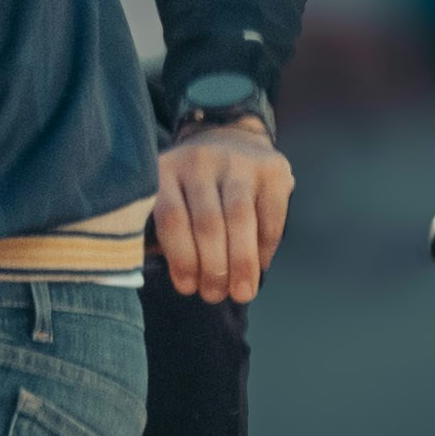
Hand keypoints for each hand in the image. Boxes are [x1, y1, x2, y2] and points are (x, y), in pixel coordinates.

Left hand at [154, 122, 291, 303]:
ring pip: (240, 219)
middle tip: (215, 296)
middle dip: (213, 267)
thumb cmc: (192, 186)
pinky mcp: (272, 169)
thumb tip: (172, 277)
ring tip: (242, 293)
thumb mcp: (168, 195)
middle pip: (208, 222)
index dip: (181, 258)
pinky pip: (271, 215)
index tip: (187, 289)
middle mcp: (200, 162)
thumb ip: (162, 230)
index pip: (172, 218)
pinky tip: (260, 267)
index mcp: (166, 171)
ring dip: (241, 262)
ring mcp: (238, 162)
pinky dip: (266, 247)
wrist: (232, 139)